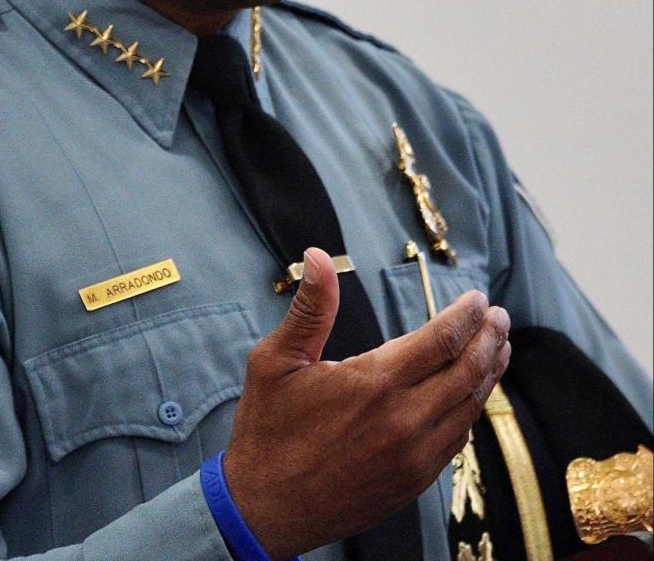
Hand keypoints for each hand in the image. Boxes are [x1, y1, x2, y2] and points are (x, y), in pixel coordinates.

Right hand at [222, 247, 510, 559]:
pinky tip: (469, 397)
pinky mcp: (413, 482)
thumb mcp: (275, 361)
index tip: (479, 299)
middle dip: (489, 339)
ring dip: (488, 374)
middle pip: (466, 372)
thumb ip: (309, 309)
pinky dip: (469, 412)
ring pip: (467, 408)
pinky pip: (455, 441)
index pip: (440, 340)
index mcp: (374, 383)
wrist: (265, 509)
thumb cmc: (267, 431)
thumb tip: (318, 256)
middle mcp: (403, 420)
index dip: (465, 316)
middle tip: (501, 318)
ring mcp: (413, 456)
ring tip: (499, 349)